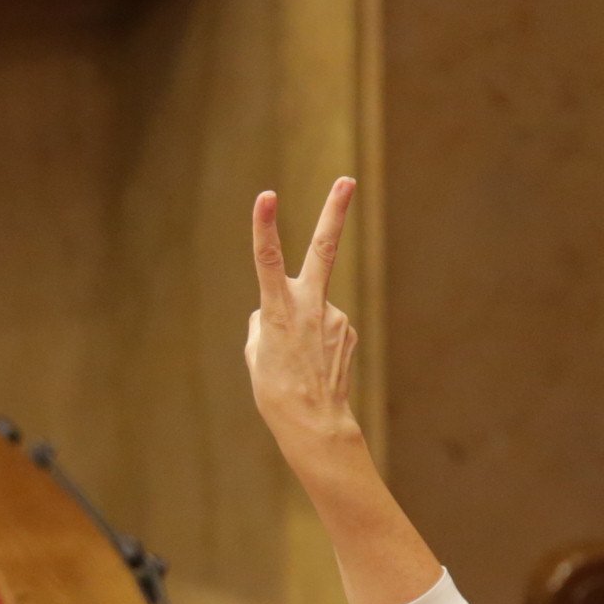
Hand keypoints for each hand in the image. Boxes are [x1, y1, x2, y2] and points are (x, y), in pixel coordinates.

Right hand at [243, 180, 360, 456]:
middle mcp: (310, 305)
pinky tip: (314, 365)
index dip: (264, 226)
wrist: (315, 424)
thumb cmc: (275, 391)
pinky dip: (316, 342)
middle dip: (334, 212)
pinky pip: (325, 327)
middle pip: (323, 249)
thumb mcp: (255, 353)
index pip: (266, 259)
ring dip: (303, 330)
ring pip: (312, 308)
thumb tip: (275, 310)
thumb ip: (262, 321)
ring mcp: (334, 316)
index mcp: (278, 309)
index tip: (266, 196)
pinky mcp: (347, 330)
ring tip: (298, 364)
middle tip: (347, 179)